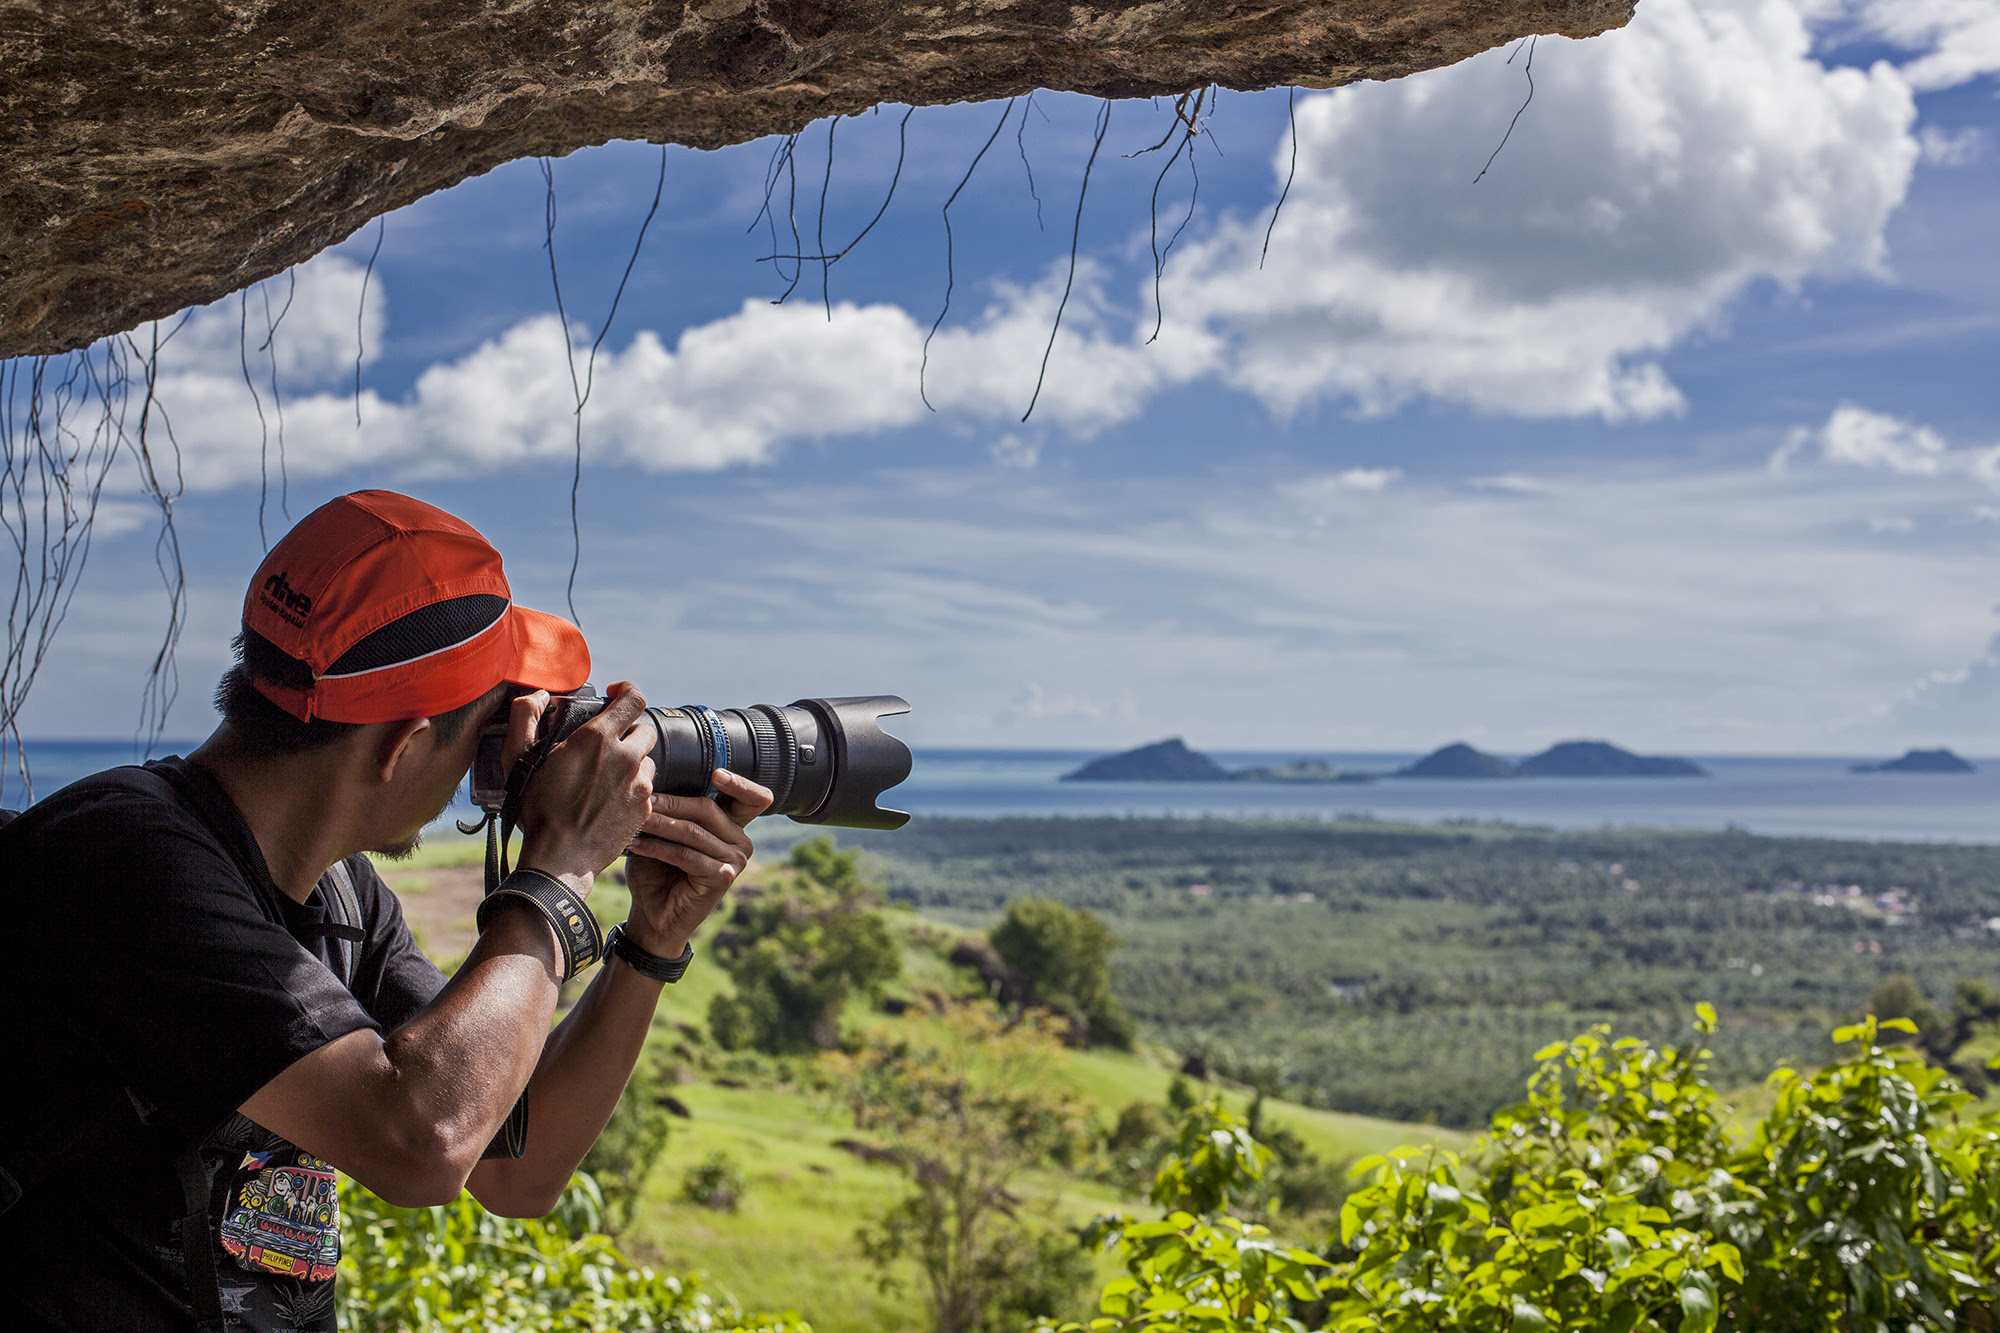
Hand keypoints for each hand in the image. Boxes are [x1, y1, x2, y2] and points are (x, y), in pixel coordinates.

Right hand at [513, 682, 657, 893]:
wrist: (560, 857)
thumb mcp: (519, 758)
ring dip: (632, 760)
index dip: (627, 691)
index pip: (633, 698)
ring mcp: (639, 783)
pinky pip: (646, 786)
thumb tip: (539, 696)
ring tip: (607, 774)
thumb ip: (525, 716)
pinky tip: (611, 797)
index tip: (616, 695)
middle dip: (628, 730)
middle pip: (644, 728)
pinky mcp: (646, 807)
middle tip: (608, 743)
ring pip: (647, 758)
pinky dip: (633, 787)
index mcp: (598, 738)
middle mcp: (626, 757)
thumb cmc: (538, 809)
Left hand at [621, 768, 772, 959]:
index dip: (740, 783)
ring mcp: (735, 861)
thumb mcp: (665, 834)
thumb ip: (672, 810)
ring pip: (693, 832)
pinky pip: (686, 855)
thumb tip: (653, 776)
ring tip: (635, 819)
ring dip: (659, 824)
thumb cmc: (657, 870)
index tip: (716, 774)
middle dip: (671, 802)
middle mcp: (741, 842)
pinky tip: (636, 844)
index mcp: (733, 827)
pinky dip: (657, 848)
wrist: (653, 915)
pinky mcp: (722, 878)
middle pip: (708, 809)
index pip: (754, 799)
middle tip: (643, 798)